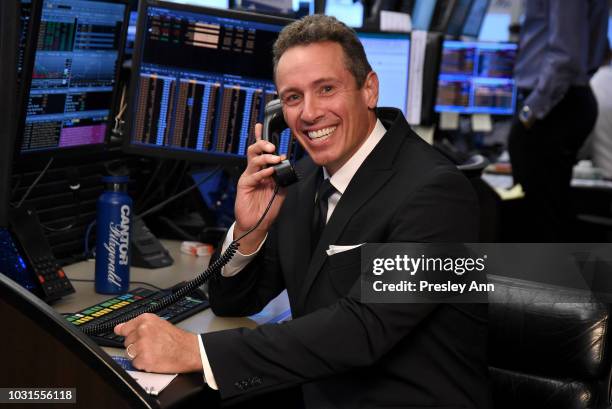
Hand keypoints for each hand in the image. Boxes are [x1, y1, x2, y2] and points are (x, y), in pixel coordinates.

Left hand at [114, 313, 201, 373]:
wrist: (189, 351)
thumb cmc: (178, 339)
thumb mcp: (159, 324)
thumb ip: (139, 325)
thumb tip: (118, 328)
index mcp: (146, 320)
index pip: (124, 327)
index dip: (127, 334)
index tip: (123, 334)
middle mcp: (143, 330)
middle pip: (127, 342)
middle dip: (136, 345)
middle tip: (151, 345)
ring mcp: (142, 345)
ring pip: (129, 353)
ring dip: (139, 355)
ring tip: (153, 352)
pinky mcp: (144, 359)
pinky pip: (135, 363)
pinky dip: (143, 364)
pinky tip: (154, 359)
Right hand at [234, 123, 286, 252]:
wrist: (257, 224)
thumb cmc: (267, 208)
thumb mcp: (280, 191)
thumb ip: (282, 178)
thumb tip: (286, 165)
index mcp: (263, 170)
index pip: (261, 151)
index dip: (260, 137)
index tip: (261, 126)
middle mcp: (255, 171)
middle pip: (255, 150)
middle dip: (262, 143)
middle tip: (272, 146)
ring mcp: (249, 177)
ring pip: (253, 159)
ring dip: (265, 157)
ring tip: (274, 158)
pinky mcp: (244, 185)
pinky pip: (253, 175)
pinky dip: (263, 172)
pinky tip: (270, 172)